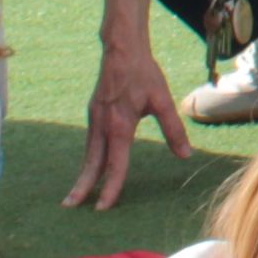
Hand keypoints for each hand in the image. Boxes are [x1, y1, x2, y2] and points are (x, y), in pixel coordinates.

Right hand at [70, 28, 195, 208]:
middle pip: (92, 163)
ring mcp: (94, 119)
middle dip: (83, 187)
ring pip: (88, 154)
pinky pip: (90, 142)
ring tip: (74, 195)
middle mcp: (102, 125)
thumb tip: (186, 155)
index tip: (103, 207)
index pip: (115, 164)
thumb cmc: (144, 74)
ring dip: (83, 175)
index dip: (111, 187)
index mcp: (120, 126)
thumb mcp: (162, 100)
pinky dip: (88, 159)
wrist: (122, 49)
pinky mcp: (93, 113)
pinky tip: (90, 167)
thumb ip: (173, 129)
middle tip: (71, 207)